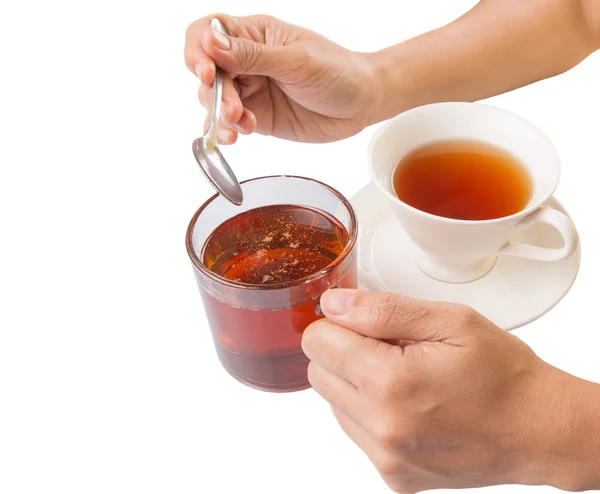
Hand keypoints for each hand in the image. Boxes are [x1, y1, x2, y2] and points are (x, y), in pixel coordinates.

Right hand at [184, 14, 376, 143]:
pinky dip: (228, 129)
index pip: (209, 32)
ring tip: (241, 124)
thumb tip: (211, 43)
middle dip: (214, 92)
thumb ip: (253, 56)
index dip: (198, 50)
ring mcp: (250, 89)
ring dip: (219, 114)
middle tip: (233, 109)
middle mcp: (247, 60)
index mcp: (256, 34)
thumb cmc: (337, 71)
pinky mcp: (256, 115)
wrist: (361, 104)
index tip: (206, 72)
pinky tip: (238, 135)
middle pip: (208, 71)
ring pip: (213, 99)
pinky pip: (229, 122)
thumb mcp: (296, 61)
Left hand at [301, 289, 576, 492]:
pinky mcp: (392, 475)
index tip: (362, 320)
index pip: (317, 342)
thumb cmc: (503, 375)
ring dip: (355, 381)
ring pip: (332, 401)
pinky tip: (406, 401)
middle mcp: (382, 427)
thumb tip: (334, 304)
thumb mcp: (450, 321)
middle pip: (318, 372)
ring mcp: (386, 457)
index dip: (338, 322)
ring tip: (403, 375)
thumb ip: (382, 309)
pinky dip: (368, 410)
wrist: (538, 430)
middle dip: (344, 350)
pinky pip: (354, 430)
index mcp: (392, 383)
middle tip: (388, 345)